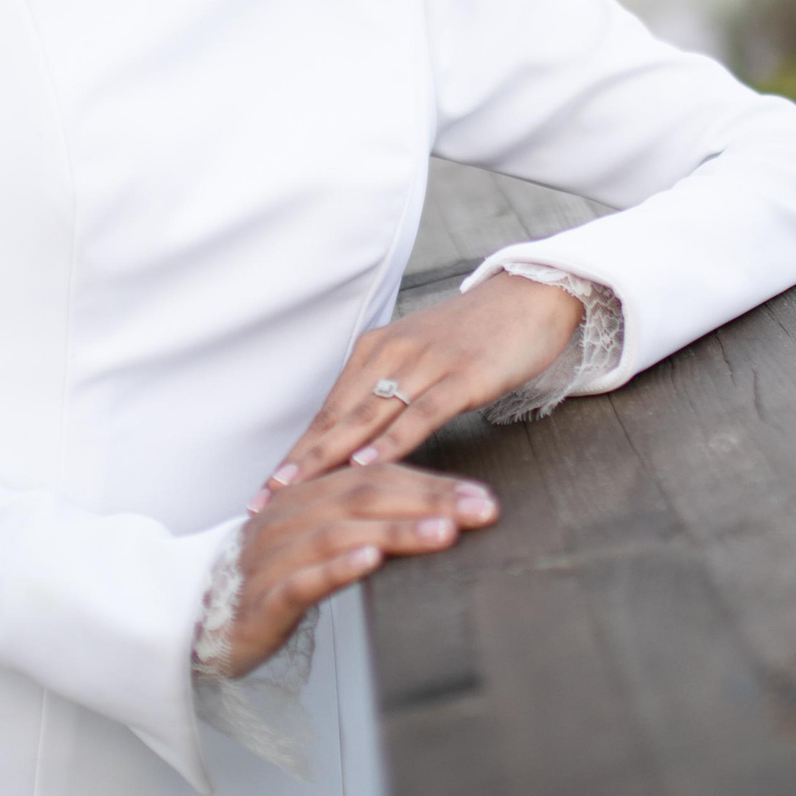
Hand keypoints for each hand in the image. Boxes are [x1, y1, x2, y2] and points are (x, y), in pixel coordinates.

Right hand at [223, 465, 497, 675]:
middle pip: (366, 496)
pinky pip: (303, 578)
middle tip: (481, 509)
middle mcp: (292, 517)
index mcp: (309, 497)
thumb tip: (435, 516)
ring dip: (395, 531)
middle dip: (429, 501)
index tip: (482, 495)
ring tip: (442, 533)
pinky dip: (338, 568)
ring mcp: (276, 556)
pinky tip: (369, 562)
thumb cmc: (269, 578)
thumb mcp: (318, 543)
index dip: (432, 484)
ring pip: (341, 533)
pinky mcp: (264, 598)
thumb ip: (364, 523)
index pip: (377, 477)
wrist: (195, 616)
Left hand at [256, 272, 581, 501]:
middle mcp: (391, 354)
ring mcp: (426, 364)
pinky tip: (366, 463)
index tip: (264, 489)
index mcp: (376, 352)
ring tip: (296, 487)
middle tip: (263, 499)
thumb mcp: (422, 361)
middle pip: (336, 416)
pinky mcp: (463, 376)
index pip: (328, 411)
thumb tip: (358, 440)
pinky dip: (390, 440)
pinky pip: (419, 413)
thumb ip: (391, 394)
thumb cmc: (477, 335)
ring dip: (328, 455)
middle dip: (298, 461)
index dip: (296, 451)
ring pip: (367, 416)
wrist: (532, 296)